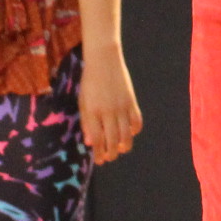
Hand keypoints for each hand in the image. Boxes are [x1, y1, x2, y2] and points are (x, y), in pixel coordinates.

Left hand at [80, 47, 142, 164]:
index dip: (98, 153)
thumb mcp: (83, 101)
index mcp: (92, 112)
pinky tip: (129, 133)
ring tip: (120, 149)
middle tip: (109, 157)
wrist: (104, 60)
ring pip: (126, 135)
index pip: (97, 140)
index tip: (99, 160)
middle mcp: (108, 112)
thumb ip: (86, 122)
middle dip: (111, 154)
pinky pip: (136, 122)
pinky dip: (134, 131)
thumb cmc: (90, 82)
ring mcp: (121, 107)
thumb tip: (90, 143)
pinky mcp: (131, 101)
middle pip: (112, 141)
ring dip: (124, 146)